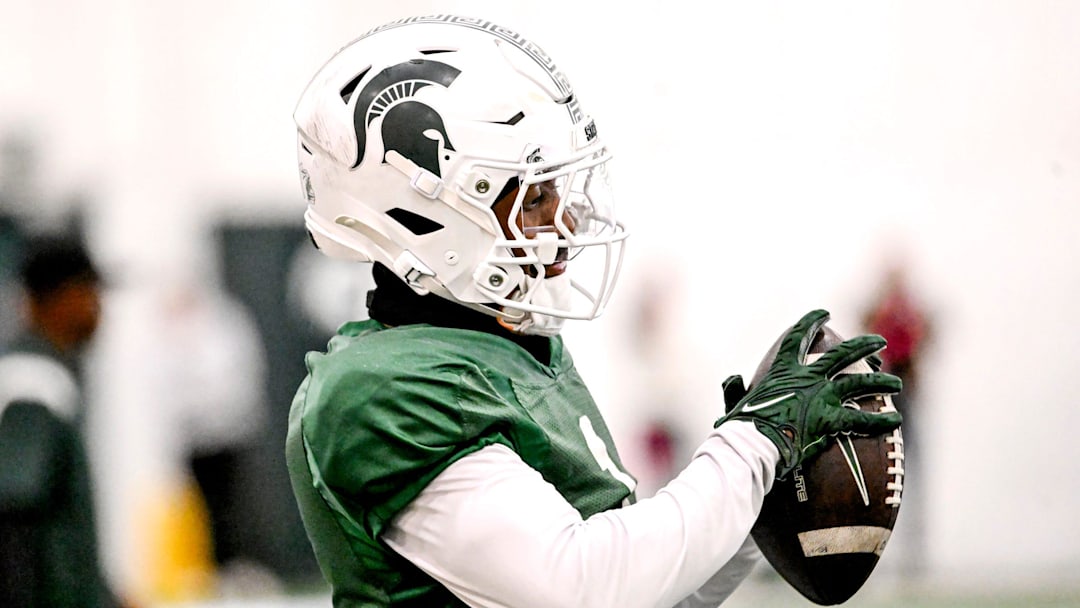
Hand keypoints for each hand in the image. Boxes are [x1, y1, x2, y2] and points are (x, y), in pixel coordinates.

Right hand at [716, 309, 902, 478]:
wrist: (752, 444)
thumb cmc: (741, 428)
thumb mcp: (734, 404)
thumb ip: (734, 390)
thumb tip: (733, 379)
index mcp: (783, 371)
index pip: (798, 339)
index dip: (811, 324)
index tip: (824, 314)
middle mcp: (807, 378)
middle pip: (842, 355)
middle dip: (862, 345)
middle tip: (878, 341)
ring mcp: (821, 397)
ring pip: (859, 384)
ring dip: (880, 382)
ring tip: (895, 383)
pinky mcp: (830, 419)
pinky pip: (861, 419)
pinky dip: (879, 420)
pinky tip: (894, 419)